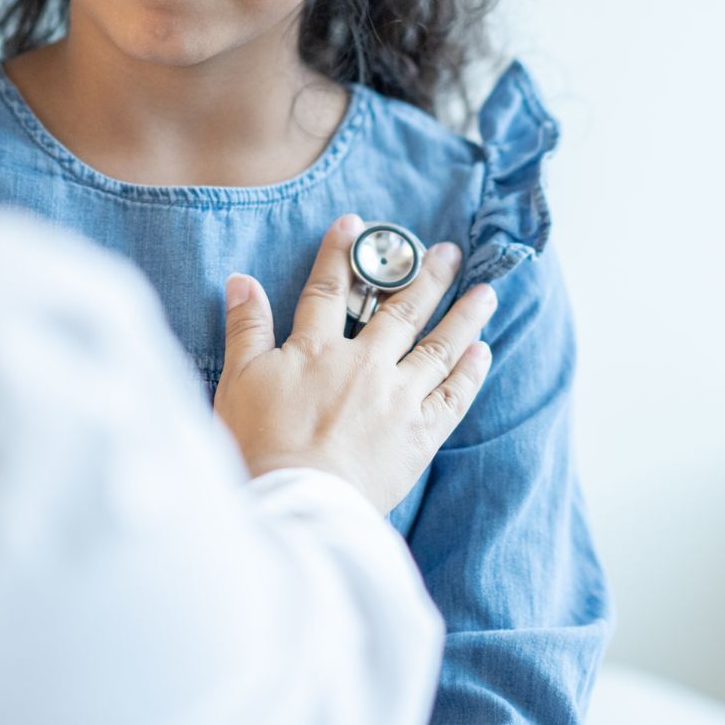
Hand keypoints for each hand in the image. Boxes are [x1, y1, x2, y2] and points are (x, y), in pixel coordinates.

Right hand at [212, 214, 496, 512]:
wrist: (296, 499)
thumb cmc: (260, 445)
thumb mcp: (238, 380)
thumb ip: (245, 327)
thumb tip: (241, 280)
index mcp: (317, 350)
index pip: (328, 290)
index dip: (340, 254)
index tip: (354, 225)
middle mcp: (365, 364)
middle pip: (401, 310)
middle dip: (425, 276)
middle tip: (449, 252)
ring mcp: (397, 398)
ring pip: (438, 347)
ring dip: (464, 316)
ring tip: (485, 293)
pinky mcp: (419, 434)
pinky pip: (453, 396)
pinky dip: (471, 372)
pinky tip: (483, 351)